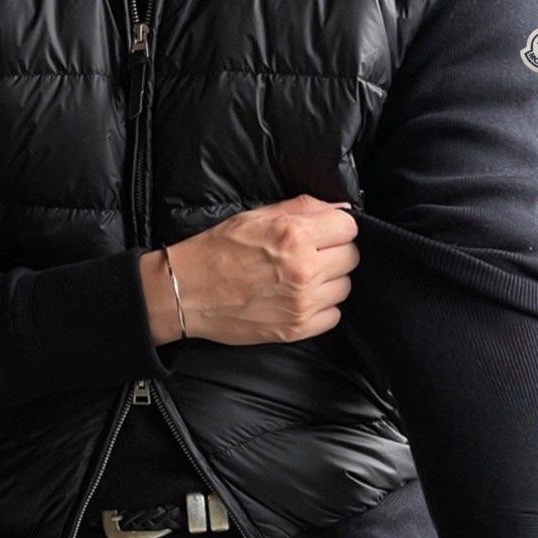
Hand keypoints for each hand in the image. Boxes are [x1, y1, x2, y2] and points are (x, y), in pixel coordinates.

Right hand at [139, 195, 359, 346]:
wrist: (186, 292)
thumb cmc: (216, 251)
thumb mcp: (256, 215)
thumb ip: (302, 209)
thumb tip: (340, 211)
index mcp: (294, 235)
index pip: (349, 228)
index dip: (336, 228)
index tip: (323, 233)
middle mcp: (304, 269)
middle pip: (351, 257)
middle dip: (334, 253)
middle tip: (310, 255)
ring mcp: (302, 302)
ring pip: (344, 287)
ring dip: (328, 281)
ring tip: (301, 278)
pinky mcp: (296, 328)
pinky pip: (333, 316)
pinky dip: (321, 308)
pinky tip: (299, 299)